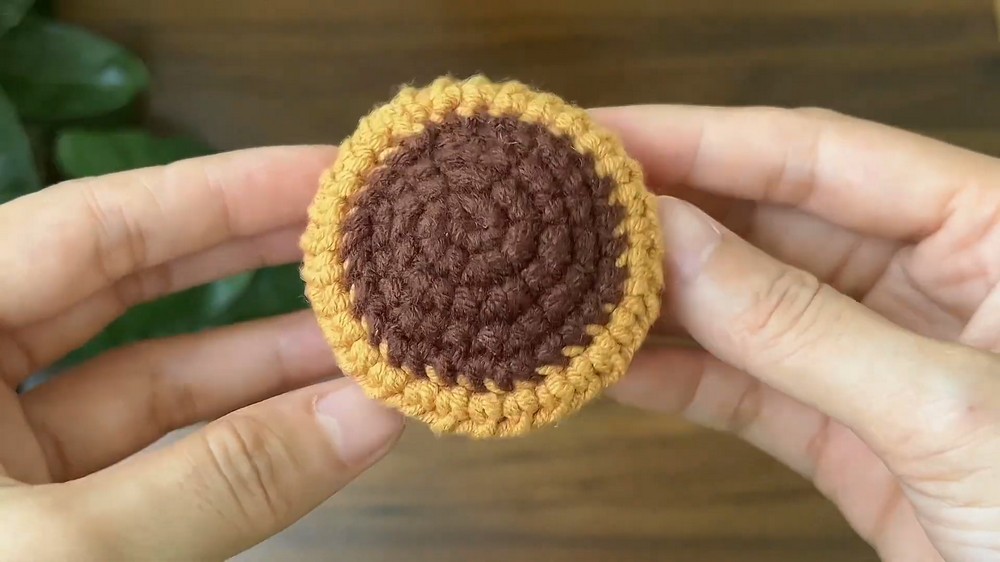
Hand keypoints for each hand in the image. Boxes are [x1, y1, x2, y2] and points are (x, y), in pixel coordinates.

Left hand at [0, 147, 403, 559]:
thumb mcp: (71, 547)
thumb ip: (220, 481)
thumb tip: (374, 415)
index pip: (94, 226)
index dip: (221, 192)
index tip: (331, 175)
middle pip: (126, 286)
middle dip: (252, 257)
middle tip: (361, 237)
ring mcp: (4, 446)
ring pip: (151, 379)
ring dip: (265, 363)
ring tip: (371, 341)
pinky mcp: (44, 510)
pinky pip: (153, 451)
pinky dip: (238, 438)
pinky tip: (321, 420)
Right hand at [595, 105, 999, 561]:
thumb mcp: (947, 410)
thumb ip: (801, 324)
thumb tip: (672, 243)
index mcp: (988, 229)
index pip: (817, 155)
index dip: (699, 139)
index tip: (600, 137)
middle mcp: (930, 278)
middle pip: (767, 225)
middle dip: (661, 220)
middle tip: (559, 211)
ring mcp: (880, 357)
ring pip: (745, 310)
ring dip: (655, 304)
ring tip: (565, 287)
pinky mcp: (847, 433)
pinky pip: (746, 389)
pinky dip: (675, 379)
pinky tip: (608, 365)